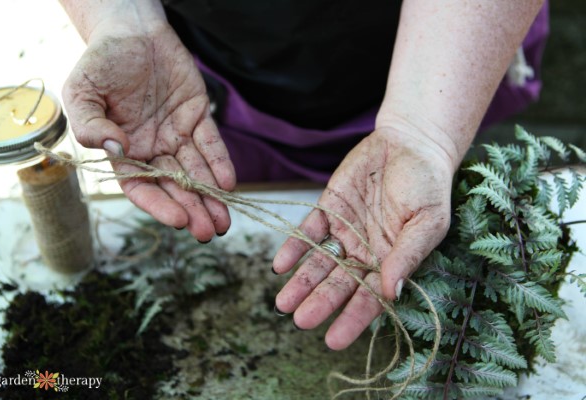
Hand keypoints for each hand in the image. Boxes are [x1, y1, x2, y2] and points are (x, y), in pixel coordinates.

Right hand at [63, 18, 235, 240]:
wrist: (130, 30)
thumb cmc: (101, 63)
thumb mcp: (82, 93)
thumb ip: (92, 125)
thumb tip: (116, 150)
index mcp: (124, 151)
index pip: (142, 186)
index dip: (159, 205)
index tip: (179, 221)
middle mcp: (153, 148)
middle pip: (175, 186)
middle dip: (193, 209)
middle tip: (209, 232)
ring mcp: (177, 134)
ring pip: (197, 171)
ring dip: (211, 196)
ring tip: (225, 220)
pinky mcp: (198, 115)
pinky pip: (211, 143)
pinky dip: (220, 162)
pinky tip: (228, 183)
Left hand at [272, 128, 453, 349]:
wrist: (411, 143)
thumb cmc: (428, 184)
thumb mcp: (427, 221)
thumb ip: (407, 255)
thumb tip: (390, 293)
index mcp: (390, 260)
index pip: (370, 298)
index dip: (352, 319)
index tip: (333, 341)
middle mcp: (365, 251)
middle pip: (339, 283)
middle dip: (320, 302)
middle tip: (299, 320)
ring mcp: (345, 230)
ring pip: (319, 262)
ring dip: (301, 281)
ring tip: (283, 303)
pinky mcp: (329, 208)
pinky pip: (308, 231)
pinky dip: (294, 247)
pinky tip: (280, 265)